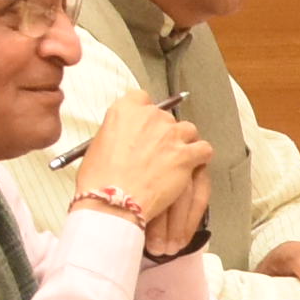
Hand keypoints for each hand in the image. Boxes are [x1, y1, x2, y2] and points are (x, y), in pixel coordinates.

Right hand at [72, 89, 210, 251]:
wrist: (113, 201)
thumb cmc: (100, 180)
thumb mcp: (96, 146)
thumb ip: (116, 133)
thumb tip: (124, 139)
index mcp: (125, 110)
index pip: (142, 99)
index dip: (145, 115)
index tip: (144, 127)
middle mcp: (150, 117)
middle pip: (166, 117)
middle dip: (163, 133)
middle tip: (156, 153)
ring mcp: (170, 134)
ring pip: (188, 130)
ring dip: (183, 142)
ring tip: (175, 160)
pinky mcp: (185, 155)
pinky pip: (203, 149)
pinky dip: (200, 157)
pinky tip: (192, 166)